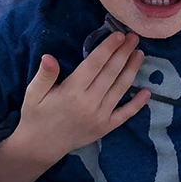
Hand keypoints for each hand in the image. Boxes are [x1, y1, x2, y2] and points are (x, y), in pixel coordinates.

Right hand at [11, 31, 150, 163]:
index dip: (108, 48)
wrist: (40, 147)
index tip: (119, 35)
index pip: (95, 64)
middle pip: (111, 73)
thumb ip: (44, 75)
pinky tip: (147, 92)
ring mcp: (100, 116)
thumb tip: (49, 57)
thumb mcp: (33, 94)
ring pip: (120, 89)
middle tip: (134, 37)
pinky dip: (137, 104)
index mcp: (72, 91)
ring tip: (139, 54)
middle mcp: (90, 103)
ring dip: (132, 70)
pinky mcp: (105, 127)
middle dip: (124, 53)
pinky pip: (125, 114)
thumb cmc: (36, 116)